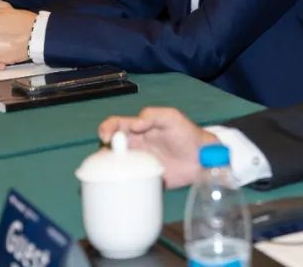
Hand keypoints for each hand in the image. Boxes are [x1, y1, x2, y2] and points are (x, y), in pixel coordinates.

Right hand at [98, 107, 220, 187]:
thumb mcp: (171, 117)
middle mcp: (134, 146)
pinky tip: (116, 188)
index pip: (116, 125)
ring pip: (115, 166)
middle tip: (104, 159)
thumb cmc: (186, 133)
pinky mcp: (144, 179)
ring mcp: (138, 163)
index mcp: (137, 129)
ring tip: (105, 175)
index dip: (106, 128)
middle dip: (101, 152)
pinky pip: (127, 181)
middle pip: (110, 148)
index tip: (105, 137)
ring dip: (106, 170)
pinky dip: (118, 184)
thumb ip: (153, 115)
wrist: (200, 158)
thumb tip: (133, 125)